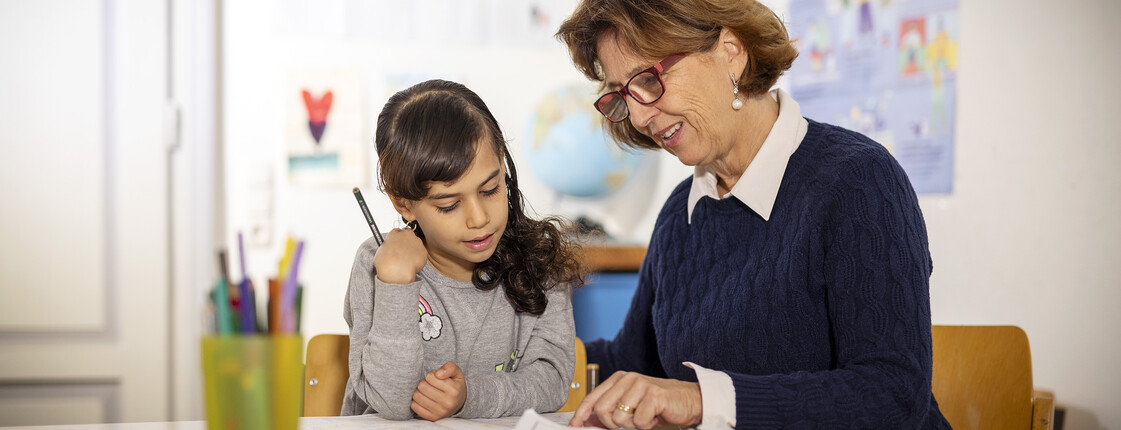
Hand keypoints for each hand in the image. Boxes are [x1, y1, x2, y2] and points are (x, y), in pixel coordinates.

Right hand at [373, 228, 427, 283]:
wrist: (394, 271)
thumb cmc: (384, 263)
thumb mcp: (381, 252)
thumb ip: (389, 248)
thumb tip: (392, 251)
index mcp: (395, 233)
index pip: (398, 233)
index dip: (398, 241)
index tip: (397, 247)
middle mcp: (407, 234)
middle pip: (409, 238)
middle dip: (407, 245)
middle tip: (403, 255)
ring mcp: (417, 242)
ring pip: (416, 246)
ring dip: (413, 252)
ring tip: (406, 263)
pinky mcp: (424, 251)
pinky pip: (421, 255)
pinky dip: (418, 260)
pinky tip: (411, 266)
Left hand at [411, 361, 466, 420]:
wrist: (459, 403)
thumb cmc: (455, 385)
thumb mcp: (456, 373)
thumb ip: (449, 367)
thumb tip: (438, 374)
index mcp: (454, 390)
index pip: (430, 377)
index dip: (431, 375)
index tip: (436, 378)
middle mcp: (447, 402)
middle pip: (422, 386)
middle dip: (424, 382)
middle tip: (430, 384)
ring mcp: (439, 412)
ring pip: (417, 396)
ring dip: (419, 392)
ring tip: (427, 391)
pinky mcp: (432, 418)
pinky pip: (414, 406)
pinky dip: (416, 401)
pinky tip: (424, 399)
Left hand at [569, 372, 701, 429]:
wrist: (689, 400)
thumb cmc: (658, 404)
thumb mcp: (630, 406)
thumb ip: (610, 411)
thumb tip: (586, 422)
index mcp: (618, 379)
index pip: (592, 398)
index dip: (581, 415)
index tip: (575, 426)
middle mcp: (627, 379)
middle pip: (602, 410)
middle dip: (612, 425)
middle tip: (629, 423)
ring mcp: (640, 385)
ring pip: (619, 419)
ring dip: (632, 425)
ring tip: (645, 417)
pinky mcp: (653, 395)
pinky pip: (638, 422)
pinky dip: (646, 425)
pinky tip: (655, 417)